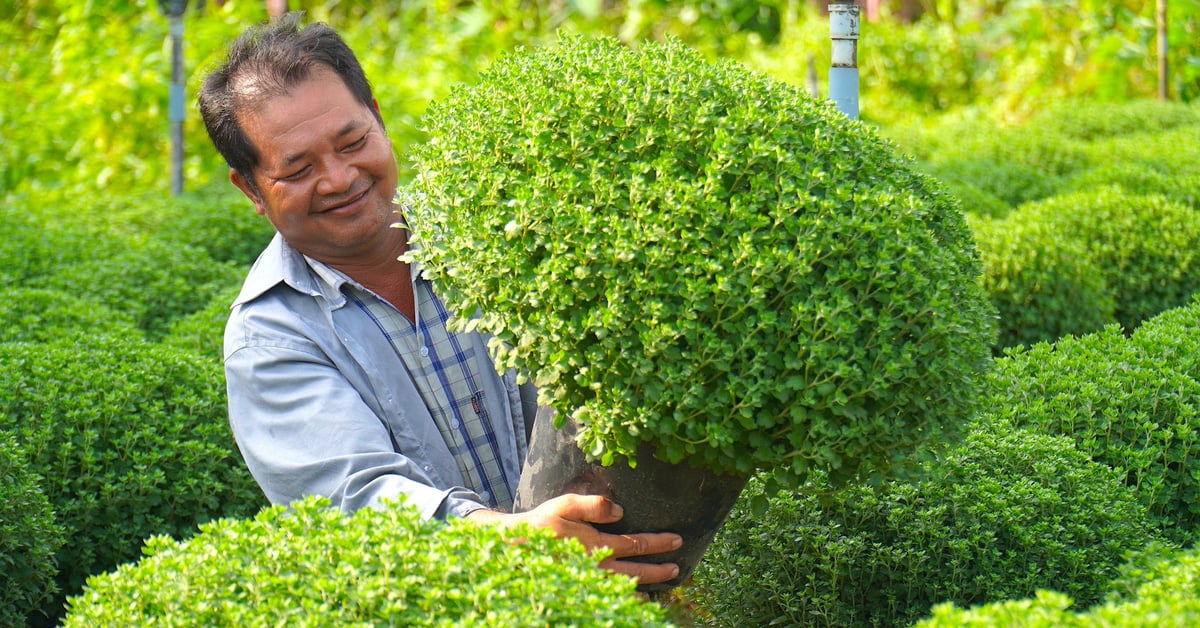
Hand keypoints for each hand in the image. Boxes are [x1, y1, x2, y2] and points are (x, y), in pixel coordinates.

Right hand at [466, 493, 682, 584]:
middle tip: (677, 569)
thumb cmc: (539, 523)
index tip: (677, 540)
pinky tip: (636, 598)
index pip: (634, 544)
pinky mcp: (580, 586)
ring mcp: (588, 581)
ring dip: (646, 586)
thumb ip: (593, 505)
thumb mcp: (564, 504)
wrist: (512, 548)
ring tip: (665, 585)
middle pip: (635, 571)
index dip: (658, 543)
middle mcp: (595, 567)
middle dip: (658, 570)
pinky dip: (625, 597)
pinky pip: (609, 595)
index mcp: (595, 544)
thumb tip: (620, 511)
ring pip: (624, 586)